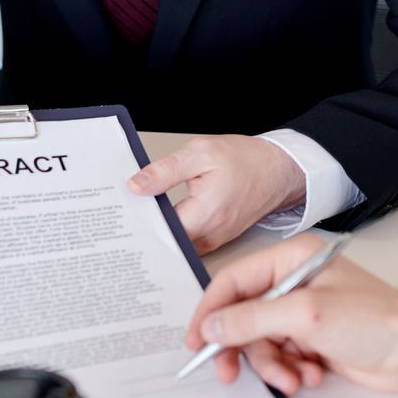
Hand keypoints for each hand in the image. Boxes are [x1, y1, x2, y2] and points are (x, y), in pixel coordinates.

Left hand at [128, 135, 305, 253]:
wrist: (276, 170)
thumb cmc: (244, 160)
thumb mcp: (200, 153)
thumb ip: (166, 171)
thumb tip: (136, 186)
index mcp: (206, 214)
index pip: (162, 231)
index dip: (139, 223)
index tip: (122, 213)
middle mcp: (211, 234)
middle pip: (167, 242)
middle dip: (144, 230)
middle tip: (124, 214)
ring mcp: (215, 240)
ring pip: (177, 244)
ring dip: (159, 231)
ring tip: (139, 213)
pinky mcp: (216, 239)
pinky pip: (188, 241)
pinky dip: (173, 231)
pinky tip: (160, 217)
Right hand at [186, 236, 397, 396]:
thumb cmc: (375, 320)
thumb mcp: (306, 315)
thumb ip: (252, 319)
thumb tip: (212, 325)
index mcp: (292, 259)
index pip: (233, 281)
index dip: (210, 310)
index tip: (196, 340)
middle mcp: (294, 282)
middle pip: (243, 316)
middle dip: (239, 348)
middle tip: (228, 373)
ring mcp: (304, 313)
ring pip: (262, 343)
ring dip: (272, 365)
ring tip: (293, 378)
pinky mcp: (314, 340)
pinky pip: (282, 357)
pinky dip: (291, 370)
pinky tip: (312, 376)